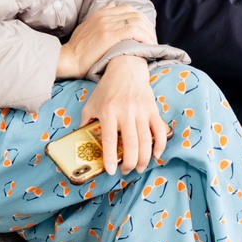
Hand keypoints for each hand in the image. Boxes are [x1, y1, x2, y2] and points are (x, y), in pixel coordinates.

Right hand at [57, 3, 154, 78]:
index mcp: (101, 13)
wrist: (68, 58)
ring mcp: (108, 24)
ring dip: (149, 33)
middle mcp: (106, 16)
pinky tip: (148, 45)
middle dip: (148, 26)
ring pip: (138, 22)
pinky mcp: (110, 35)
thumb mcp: (87, 26)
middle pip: (136, 14)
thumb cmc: (77, 47)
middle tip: (152, 39)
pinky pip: (134, 31)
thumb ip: (101, 16)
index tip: (146, 31)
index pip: (128, 8)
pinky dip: (145, 37)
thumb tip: (113, 5)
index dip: (141, 19)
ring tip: (153, 44)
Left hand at [83, 53, 168, 172]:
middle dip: (130, 163)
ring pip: (146, 140)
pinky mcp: (153, 109)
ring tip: (139, 168)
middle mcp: (126, 112)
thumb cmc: (107, 89)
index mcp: (108, 112)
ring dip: (144, 159)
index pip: (109, 139)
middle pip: (131, 143)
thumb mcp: (91, 103)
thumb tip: (81, 140)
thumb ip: (85, 121)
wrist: (126, 69)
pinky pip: (159, 130)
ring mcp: (141, 111)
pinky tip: (156, 155)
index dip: (110, 157)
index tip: (112, 171)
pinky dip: (160, 145)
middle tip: (126, 171)